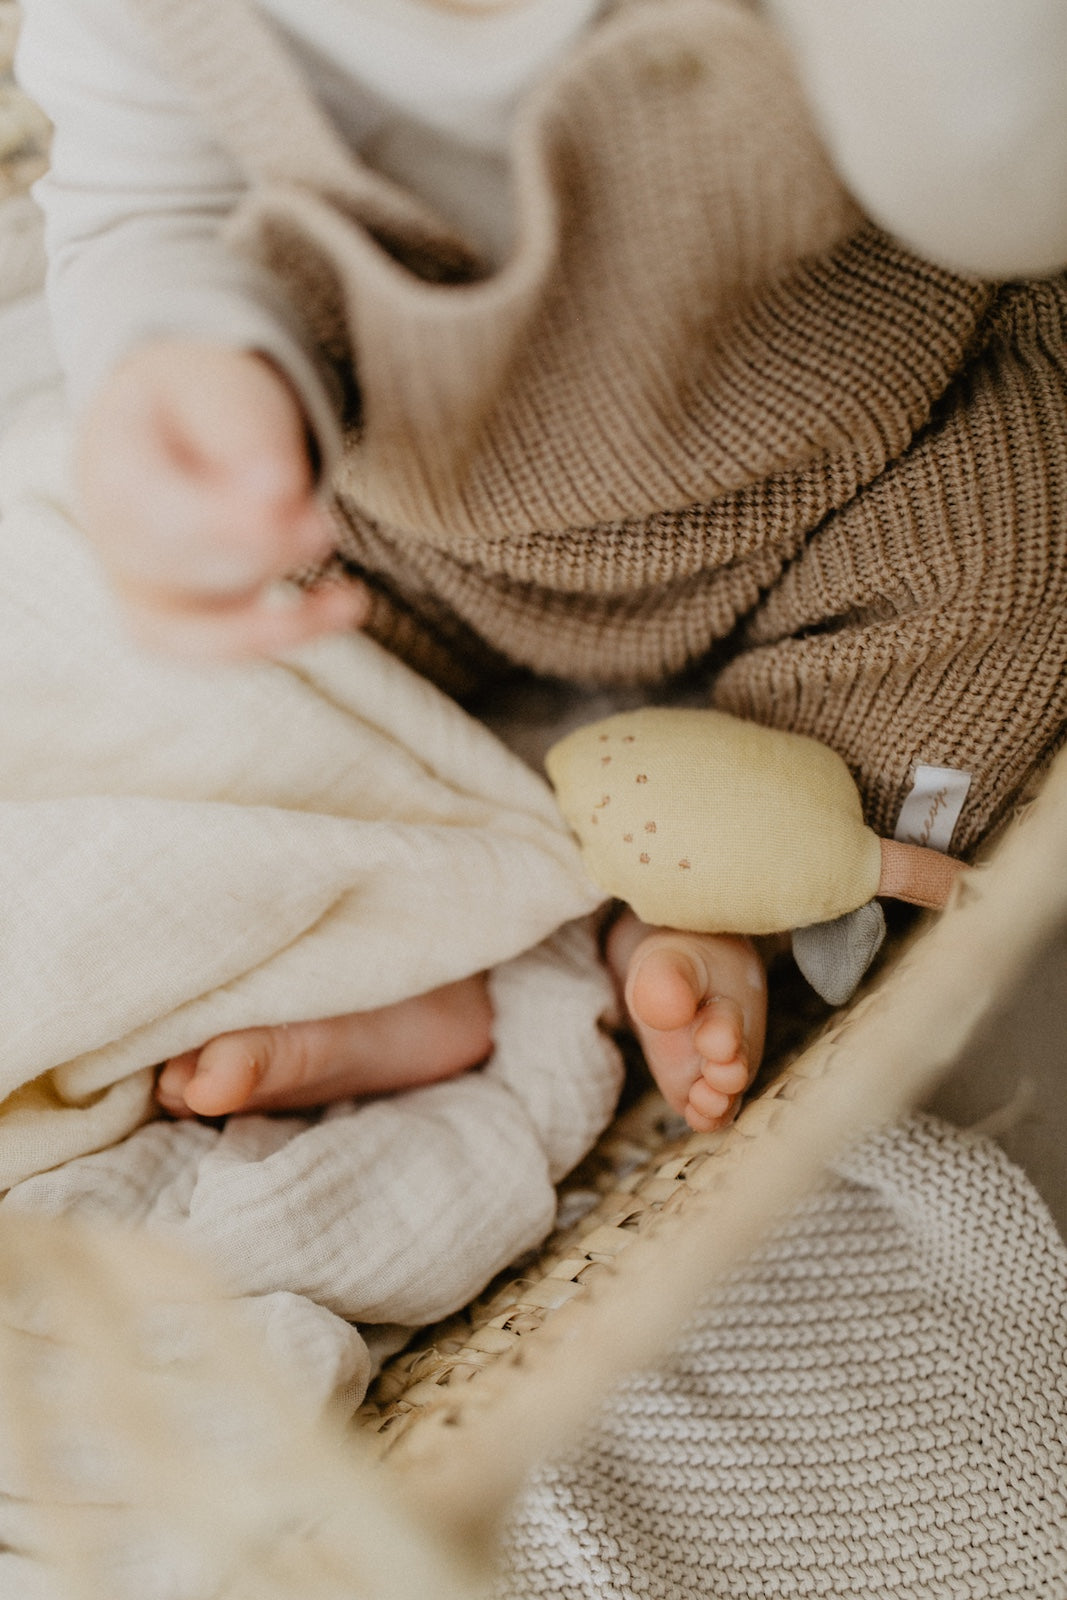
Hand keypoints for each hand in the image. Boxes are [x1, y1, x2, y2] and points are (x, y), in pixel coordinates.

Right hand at [75, 339, 367, 657]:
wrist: (171, 428)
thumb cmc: (204, 407)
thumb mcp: (228, 396)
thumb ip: (249, 440)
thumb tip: (278, 494)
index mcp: (113, 468)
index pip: (157, 512)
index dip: (224, 522)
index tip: (292, 504)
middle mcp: (114, 543)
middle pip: (182, 573)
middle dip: (260, 557)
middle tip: (326, 531)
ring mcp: (138, 592)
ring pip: (200, 632)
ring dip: (279, 621)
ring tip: (353, 602)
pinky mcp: (172, 627)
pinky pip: (222, 650)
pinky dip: (286, 634)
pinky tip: (342, 608)